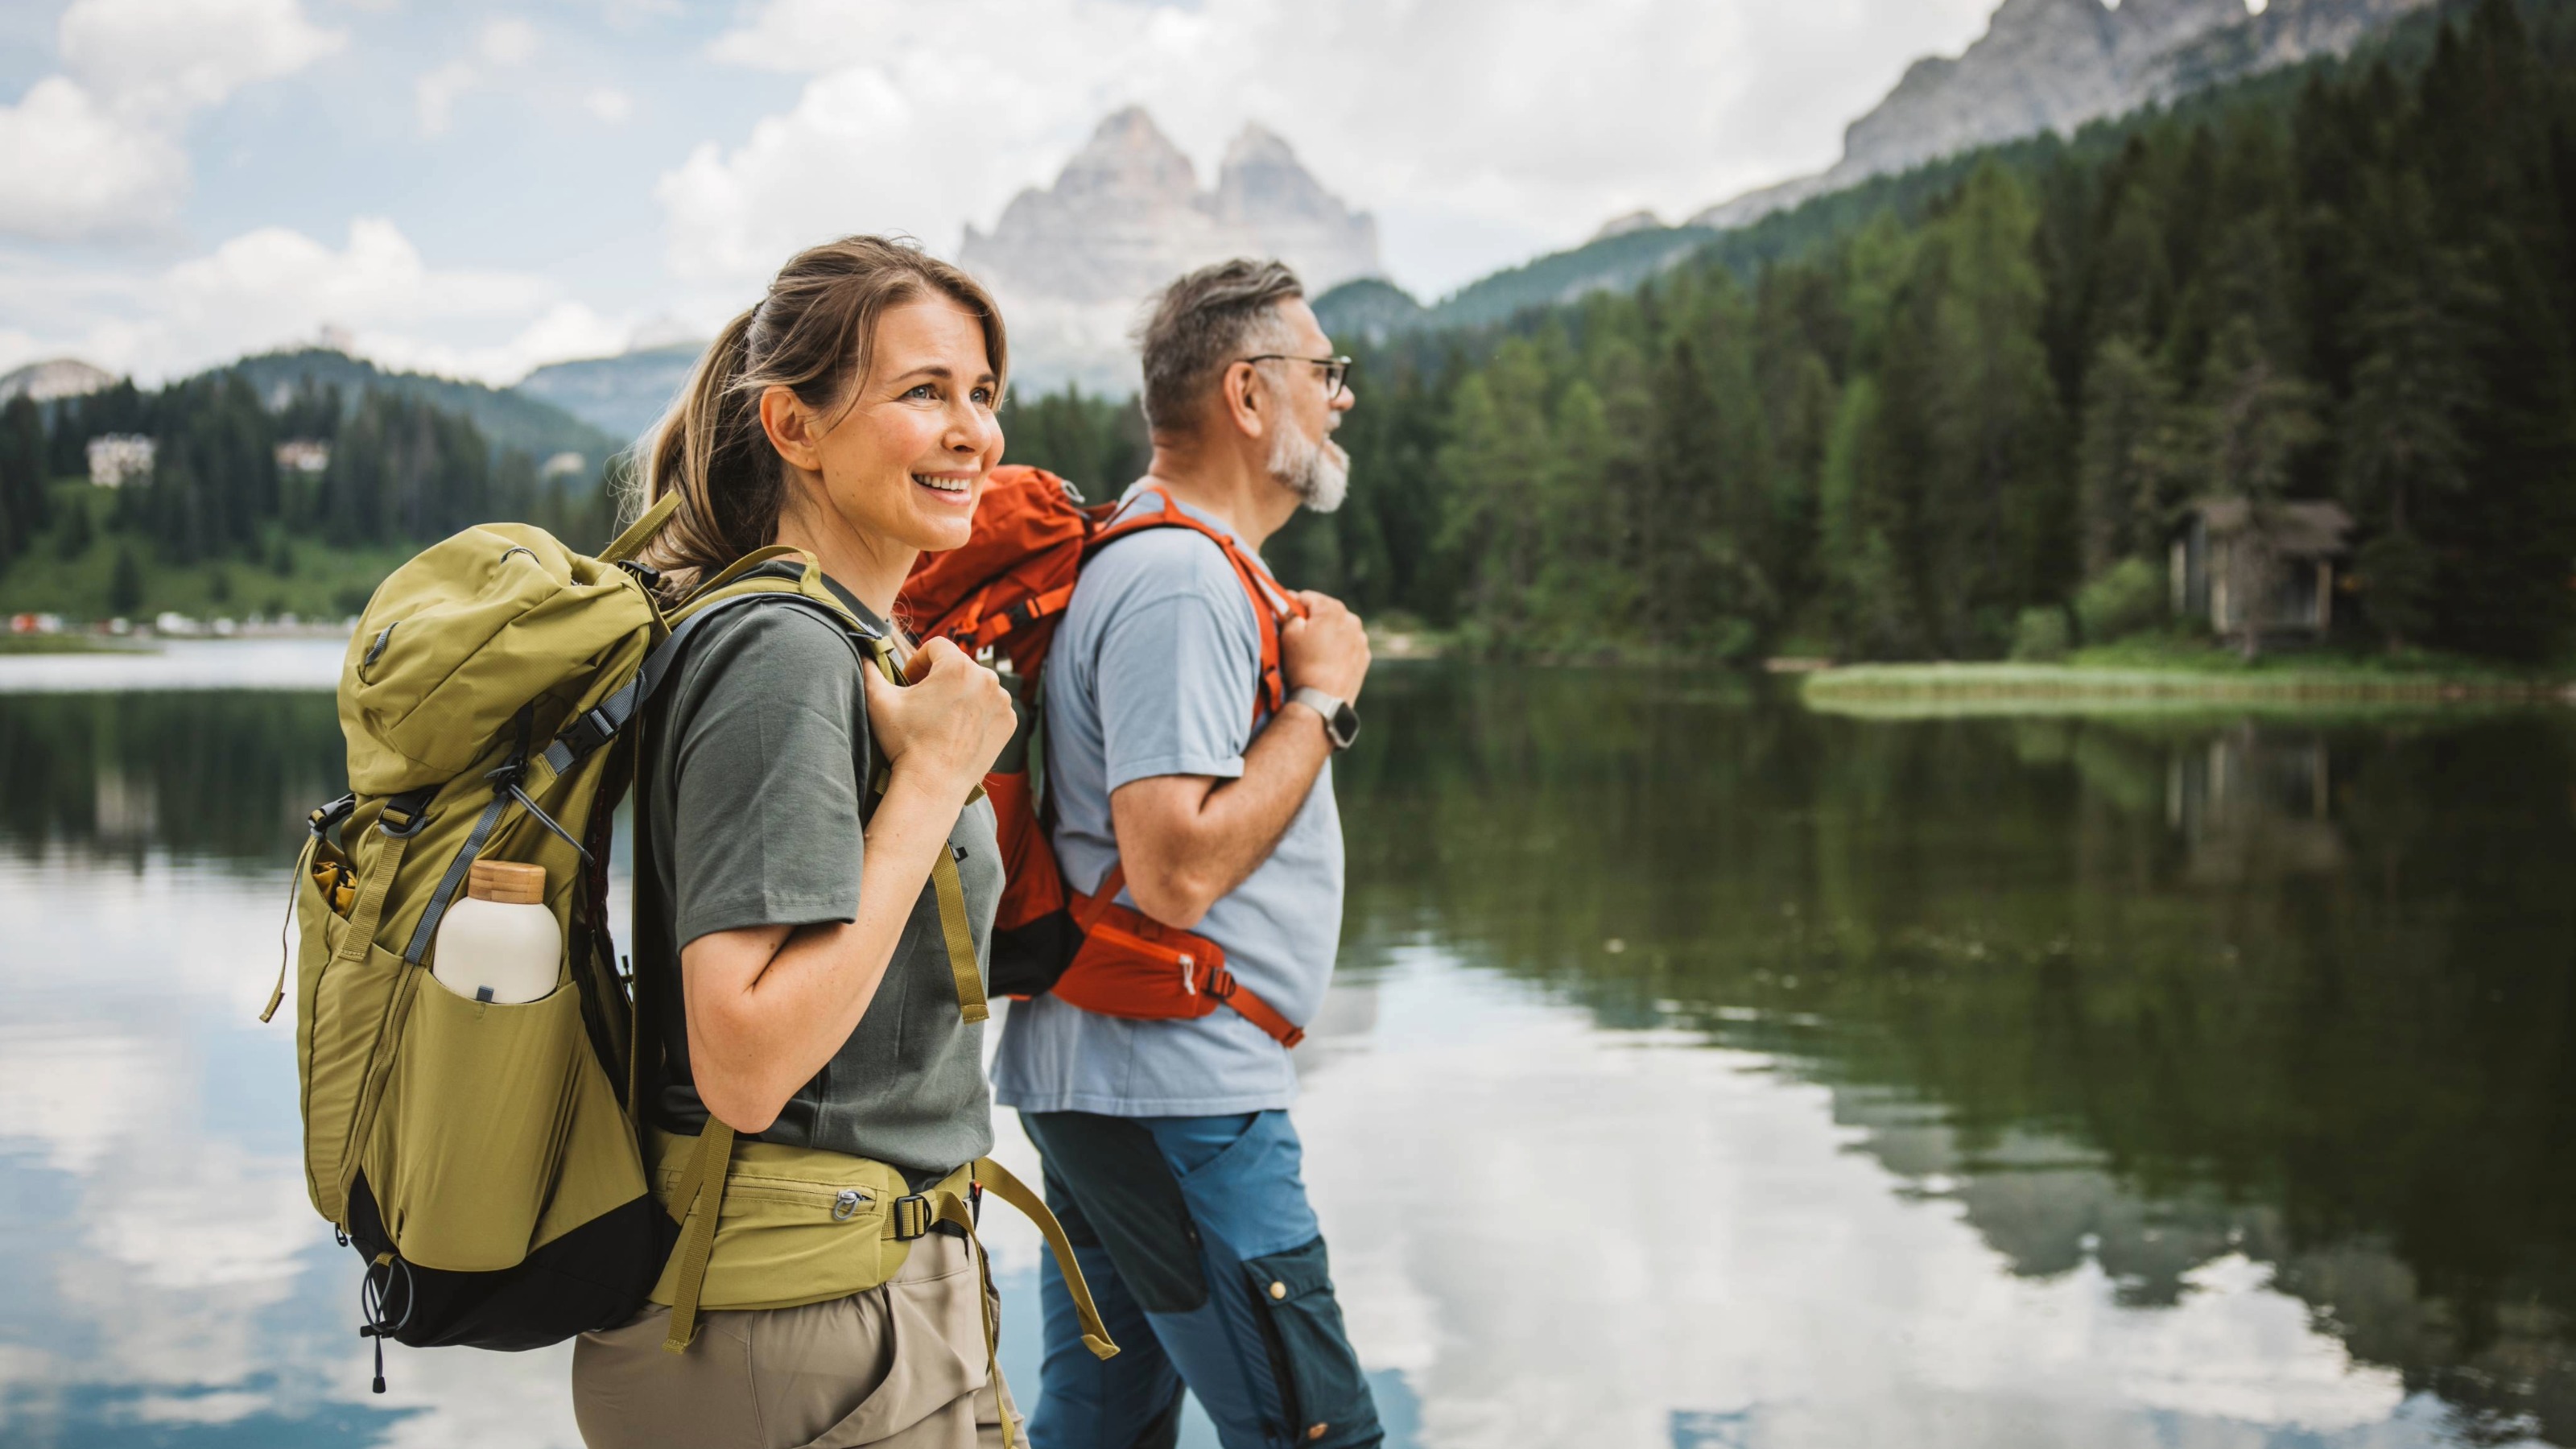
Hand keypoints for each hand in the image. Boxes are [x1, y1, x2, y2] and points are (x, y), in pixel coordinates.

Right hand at [860, 637, 1014, 797]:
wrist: (932, 785)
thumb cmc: (906, 742)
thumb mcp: (879, 700)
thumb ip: (870, 669)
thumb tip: (864, 654)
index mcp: (958, 666)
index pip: (936, 646)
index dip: (918, 661)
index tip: (910, 682)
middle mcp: (987, 678)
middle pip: (958, 665)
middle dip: (939, 678)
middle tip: (923, 702)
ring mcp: (1002, 701)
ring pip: (976, 684)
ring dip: (960, 693)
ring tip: (941, 716)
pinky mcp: (1008, 721)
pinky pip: (991, 705)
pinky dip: (977, 711)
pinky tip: (958, 729)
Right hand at [1282, 590, 1370, 702]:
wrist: (1323, 699)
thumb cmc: (1304, 665)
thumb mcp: (1289, 634)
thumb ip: (1290, 615)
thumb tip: (1293, 611)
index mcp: (1333, 609)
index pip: (1308, 597)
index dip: (1293, 604)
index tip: (1285, 614)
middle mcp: (1352, 620)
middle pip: (1326, 612)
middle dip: (1313, 619)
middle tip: (1298, 633)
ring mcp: (1361, 640)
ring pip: (1339, 629)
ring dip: (1327, 634)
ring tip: (1313, 650)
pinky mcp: (1364, 657)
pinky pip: (1347, 646)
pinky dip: (1338, 648)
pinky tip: (1326, 661)